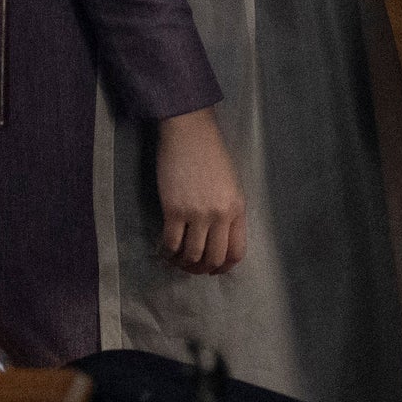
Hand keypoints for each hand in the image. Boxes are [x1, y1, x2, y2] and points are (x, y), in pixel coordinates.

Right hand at [154, 110, 245, 273]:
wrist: (189, 132)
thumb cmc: (211, 154)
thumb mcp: (231, 185)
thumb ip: (228, 212)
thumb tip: (217, 239)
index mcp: (237, 209)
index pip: (237, 252)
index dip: (224, 267)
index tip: (213, 270)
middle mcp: (219, 215)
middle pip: (214, 258)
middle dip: (202, 269)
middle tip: (192, 267)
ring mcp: (196, 214)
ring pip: (191, 255)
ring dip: (183, 263)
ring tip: (177, 259)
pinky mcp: (173, 209)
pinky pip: (171, 243)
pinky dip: (167, 252)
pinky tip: (164, 250)